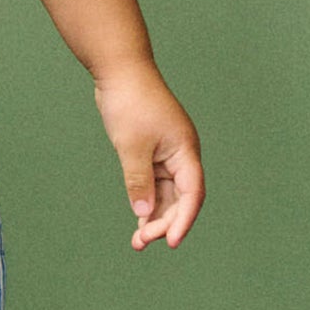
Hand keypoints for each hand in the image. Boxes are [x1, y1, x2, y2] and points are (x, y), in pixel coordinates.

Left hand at [94, 62, 204, 249]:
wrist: (118, 68)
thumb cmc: (130, 102)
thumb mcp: (132, 146)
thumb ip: (139, 181)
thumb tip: (143, 214)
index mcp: (186, 151)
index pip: (191, 194)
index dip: (183, 220)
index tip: (170, 241)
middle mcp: (181, 154)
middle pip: (179, 198)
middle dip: (164, 222)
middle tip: (142, 241)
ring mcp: (166, 152)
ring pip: (165, 192)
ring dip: (154, 215)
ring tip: (138, 241)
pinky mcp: (151, 149)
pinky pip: (153, 181)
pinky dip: (146, 198)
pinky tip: (138, 218)